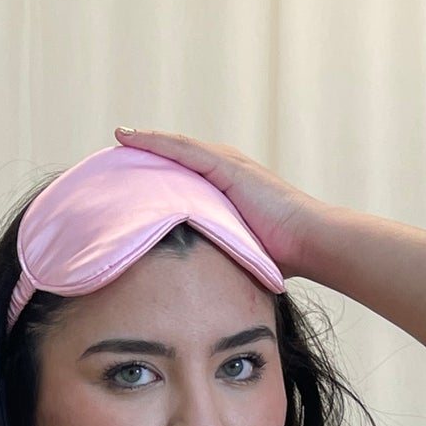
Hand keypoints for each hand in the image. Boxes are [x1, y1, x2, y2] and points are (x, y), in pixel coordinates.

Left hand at [113, 127, 325, 279]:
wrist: (311, 244)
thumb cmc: (282, 258)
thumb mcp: (236, 255)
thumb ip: (215, 257)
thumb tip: (191, 287)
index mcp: (225, 193)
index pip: (183, 179)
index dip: (156, 177)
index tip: (128, 181)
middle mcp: (224, 173)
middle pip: (175, 161)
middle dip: (146, 158)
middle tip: (114, 161)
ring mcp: (226, 166)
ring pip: (175, 150)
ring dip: (144, 143)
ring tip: (116, 139)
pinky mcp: (227, 166)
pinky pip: (183, 150)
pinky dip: (155, 142)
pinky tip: (129, 137)